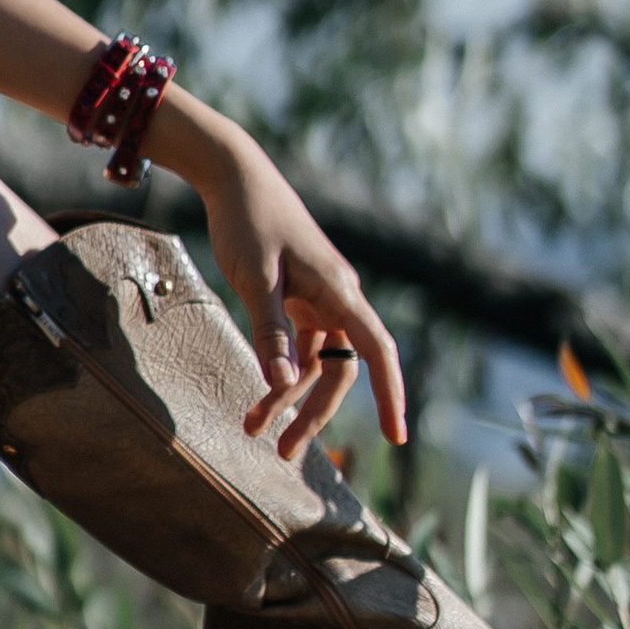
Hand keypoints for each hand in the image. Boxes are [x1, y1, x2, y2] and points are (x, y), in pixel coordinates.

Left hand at [194, 134, 407, 463]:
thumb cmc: (248, 222)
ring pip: (314, 362)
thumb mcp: (255, 280)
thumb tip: (283, 384)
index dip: (391, 395)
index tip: (396, 438)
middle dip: (314, 413)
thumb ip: (270, 332)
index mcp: (339, 291)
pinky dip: (279, 370)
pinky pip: (297, 346)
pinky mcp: (297, 297)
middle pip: (339, 370)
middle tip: (284, 453)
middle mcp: (338, 297)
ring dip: (288, 397)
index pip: (376, 352)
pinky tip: (258, 395)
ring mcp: (319, 298)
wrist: (233, 176)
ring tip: (253, 429)